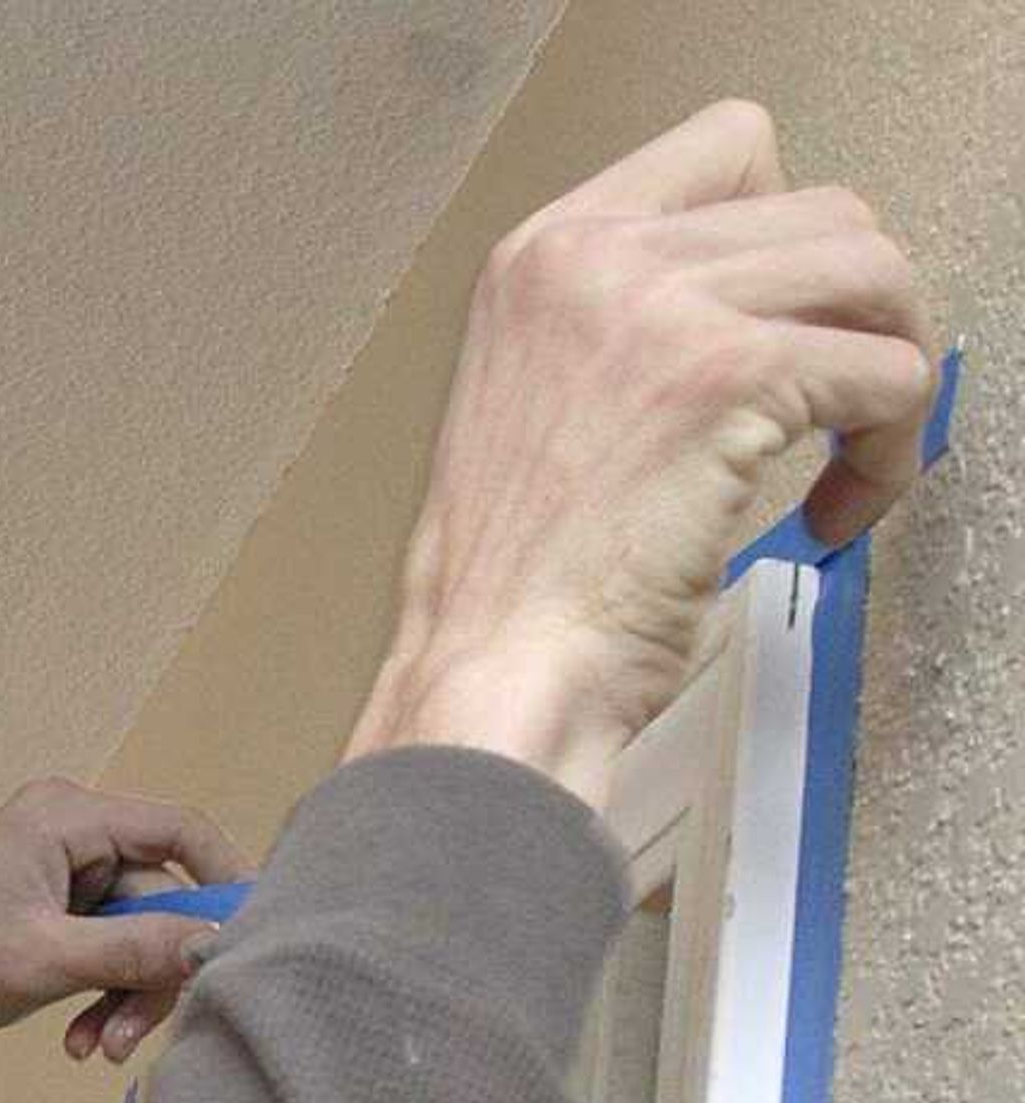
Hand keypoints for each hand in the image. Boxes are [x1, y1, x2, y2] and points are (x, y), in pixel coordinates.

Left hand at [0, 778, 250, 1102]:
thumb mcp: (46, 962)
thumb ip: (135, 949)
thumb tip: (216, 943)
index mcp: (63, 815)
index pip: (178, 828)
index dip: (223, 879)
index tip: (247, 938)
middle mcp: (69, 831)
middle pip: (160, 896)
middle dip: (152, 972)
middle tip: (130, 1038)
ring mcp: (62, 872)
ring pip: (139, 933)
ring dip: (126, 994)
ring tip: (96, 1048)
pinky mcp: (55, 911)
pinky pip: (110, 949)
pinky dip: (103, 994)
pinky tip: (78, 1040)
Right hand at [350, 102, 936, 799]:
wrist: (492, 673)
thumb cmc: (511, 586)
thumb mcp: (535, 405)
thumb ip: (621, 325)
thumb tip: (762, 301)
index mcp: (537, 258)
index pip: (726, 147)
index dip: (784, 233)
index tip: (785, 320)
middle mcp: (592, 259)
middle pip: (827, 208)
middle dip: (857, 312)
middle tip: (837, 402)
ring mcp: (660, 307)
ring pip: (876, 275)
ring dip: (889, 372)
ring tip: (851, 455)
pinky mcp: (728, 374)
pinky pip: (889, 375)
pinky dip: (891, 453)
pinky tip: (837, 511)